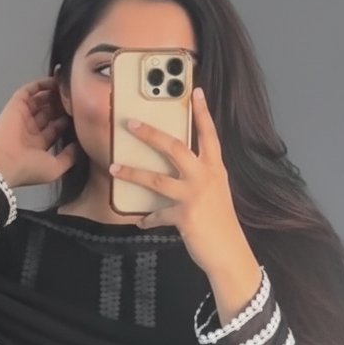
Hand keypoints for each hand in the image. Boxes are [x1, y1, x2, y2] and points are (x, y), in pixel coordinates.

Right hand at [0, 77, 78, 189]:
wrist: (5, 162)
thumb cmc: (29, 168)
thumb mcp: (55, 168)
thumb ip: (69, 157)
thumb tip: (79, 144)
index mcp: (39, 145)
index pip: (56, 128)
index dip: (68, 120)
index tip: (81, 114)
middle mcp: (31, 129)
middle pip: (49, 113)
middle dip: (62, 106)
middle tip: (76, 98)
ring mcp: (23, 116)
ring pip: (40, 101)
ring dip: (53, 94)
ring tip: (68, 87)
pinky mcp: (16, 105)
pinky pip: (28, 91)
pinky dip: (40, 85)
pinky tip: (55, 81)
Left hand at [108, 87, 249, 278]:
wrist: (230, 252)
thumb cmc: (221, 223)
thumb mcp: (217, 192)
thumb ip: (202, 177)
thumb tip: (181, 168)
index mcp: (215, 169)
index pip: (210, 135)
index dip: (203, 112)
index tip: (195, 91)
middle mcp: (206, 178)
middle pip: (175, 148)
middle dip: (151, 134)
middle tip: (132, 123)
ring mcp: (194, 196)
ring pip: (156, 179)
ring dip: (132, 173)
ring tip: (113, 167)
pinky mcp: (184, 216)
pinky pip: (157, 215)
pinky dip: (147, 218)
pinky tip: (140, 220)